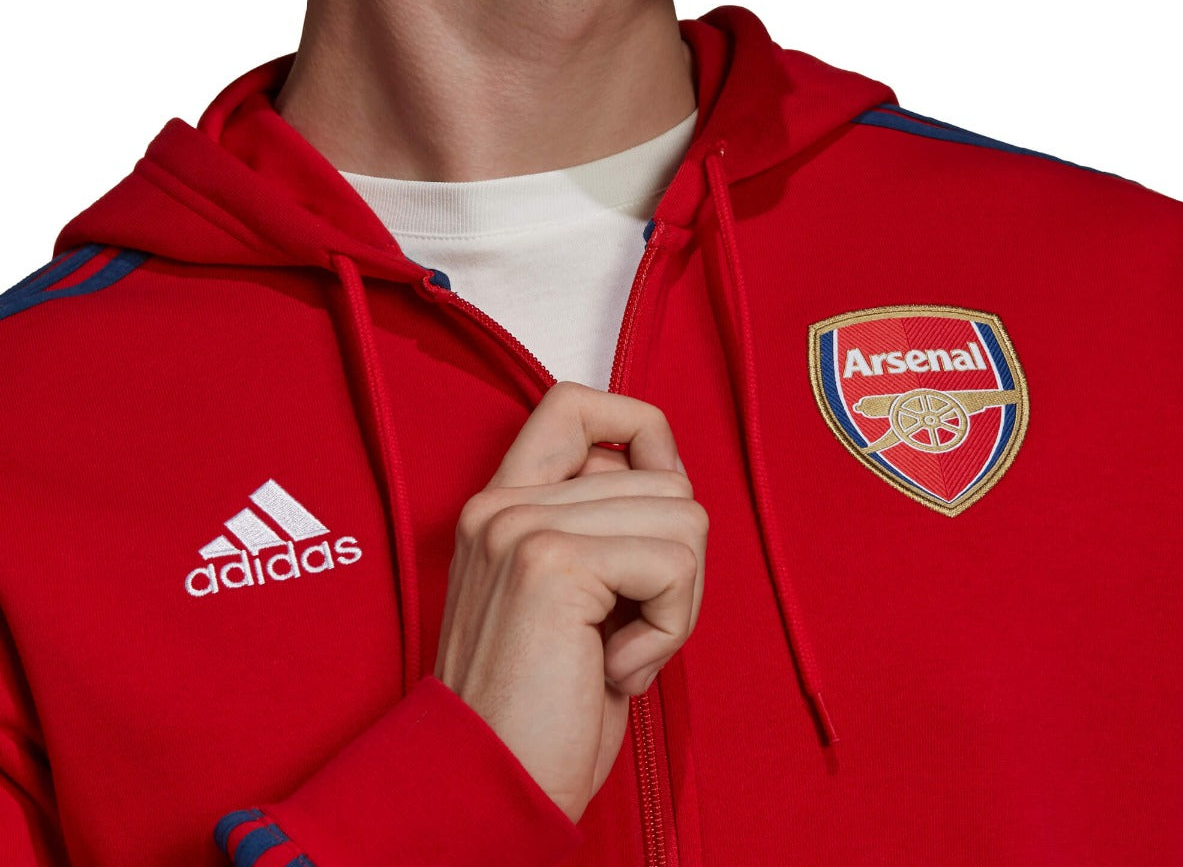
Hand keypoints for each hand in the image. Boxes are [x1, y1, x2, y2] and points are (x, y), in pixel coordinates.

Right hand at [433, 381, 707, 823]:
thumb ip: (600, 527)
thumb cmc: (539, 710)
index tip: (658, 500)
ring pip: (684, 515)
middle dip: (676, 564)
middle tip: (628, 630)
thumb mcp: (570, 600)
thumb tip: (671, 476)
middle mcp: (504, 502)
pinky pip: (675, 563)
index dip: (641, 431)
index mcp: (502, 504)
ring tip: (621, 652)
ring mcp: (523, 525)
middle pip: (663, 476)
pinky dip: (669, 628)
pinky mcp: (552, 562)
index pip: (577, 404)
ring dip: (676, 602)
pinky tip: (617, 669)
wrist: (489, 787)